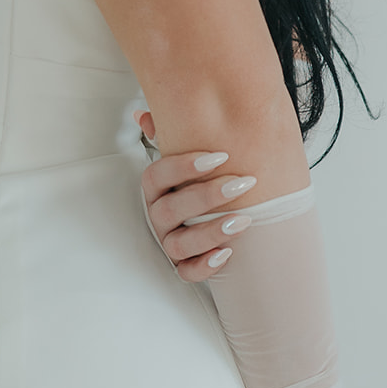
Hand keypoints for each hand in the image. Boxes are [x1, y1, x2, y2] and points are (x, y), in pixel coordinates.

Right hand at [134, 109, 255, 282]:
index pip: (156, 175)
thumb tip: (143, 114)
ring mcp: (169, 243)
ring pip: (178, 244)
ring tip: (243, 221)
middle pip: (171, 209)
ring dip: (210, 232)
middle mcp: (158, 216)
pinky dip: (204, 266)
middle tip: (243, 183)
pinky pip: (186, 272)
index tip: (220, 156)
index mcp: (157, 188)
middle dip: (207, 196)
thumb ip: (171, 136)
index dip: (184, 166)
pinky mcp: (183, 266)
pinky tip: (227, 254)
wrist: (224, 214)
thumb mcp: (191, 160)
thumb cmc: (204, 182)